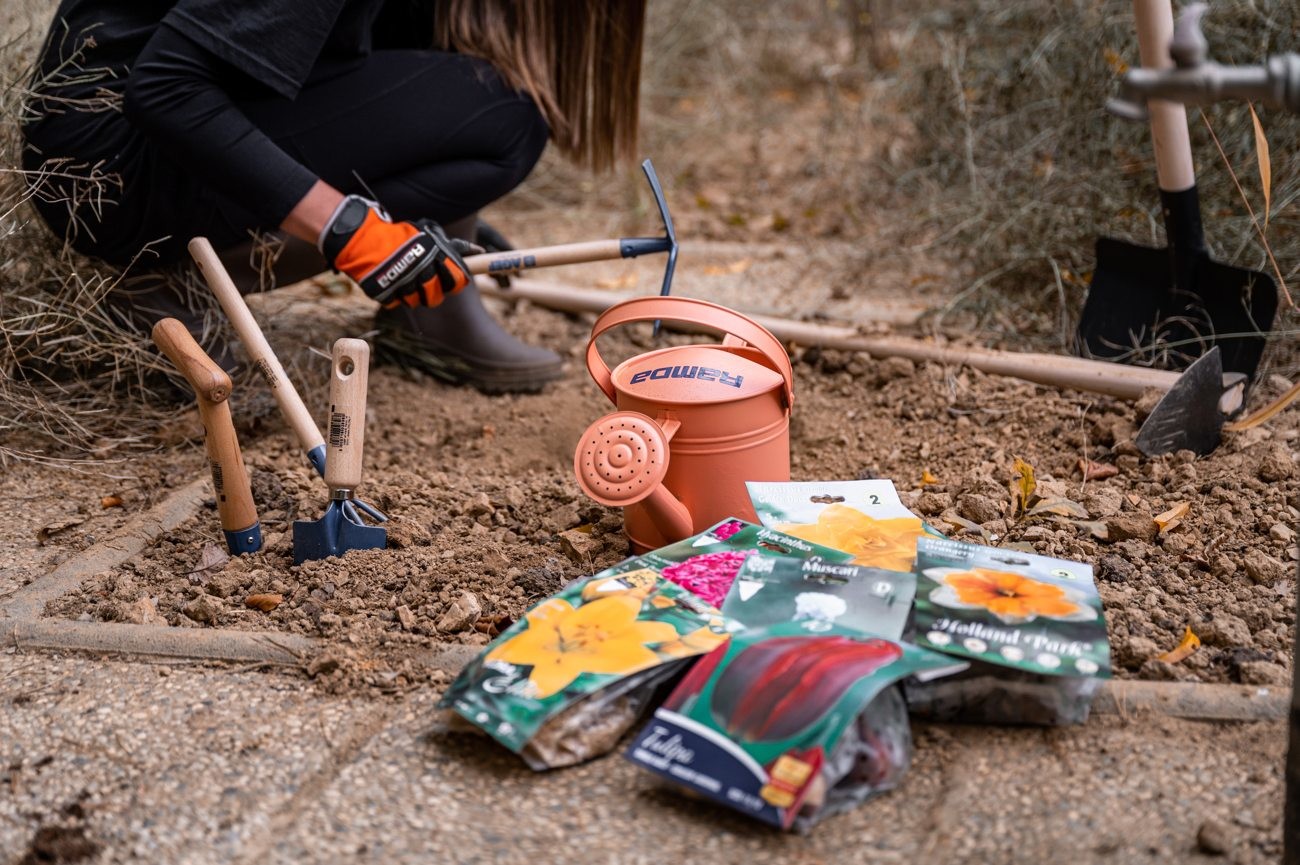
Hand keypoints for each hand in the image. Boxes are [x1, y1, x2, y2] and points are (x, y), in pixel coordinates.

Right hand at [318, 196, 475, 307]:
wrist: (364, 239)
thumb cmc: (401, 237)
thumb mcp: (428, 235)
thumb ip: (452, 247)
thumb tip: (479, 250)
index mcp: (436, 256)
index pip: (459, 281)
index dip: (456, 283)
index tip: (451, 280)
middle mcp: (423, 271)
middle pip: (437, 297)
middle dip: (433, 293)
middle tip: (425, 282)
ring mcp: (405, 284)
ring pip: (417, 301)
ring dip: (412, 293)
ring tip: (405, 278)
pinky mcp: (388, 294)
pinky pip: (398, 302)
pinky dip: (395, 295)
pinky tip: (391, 281)